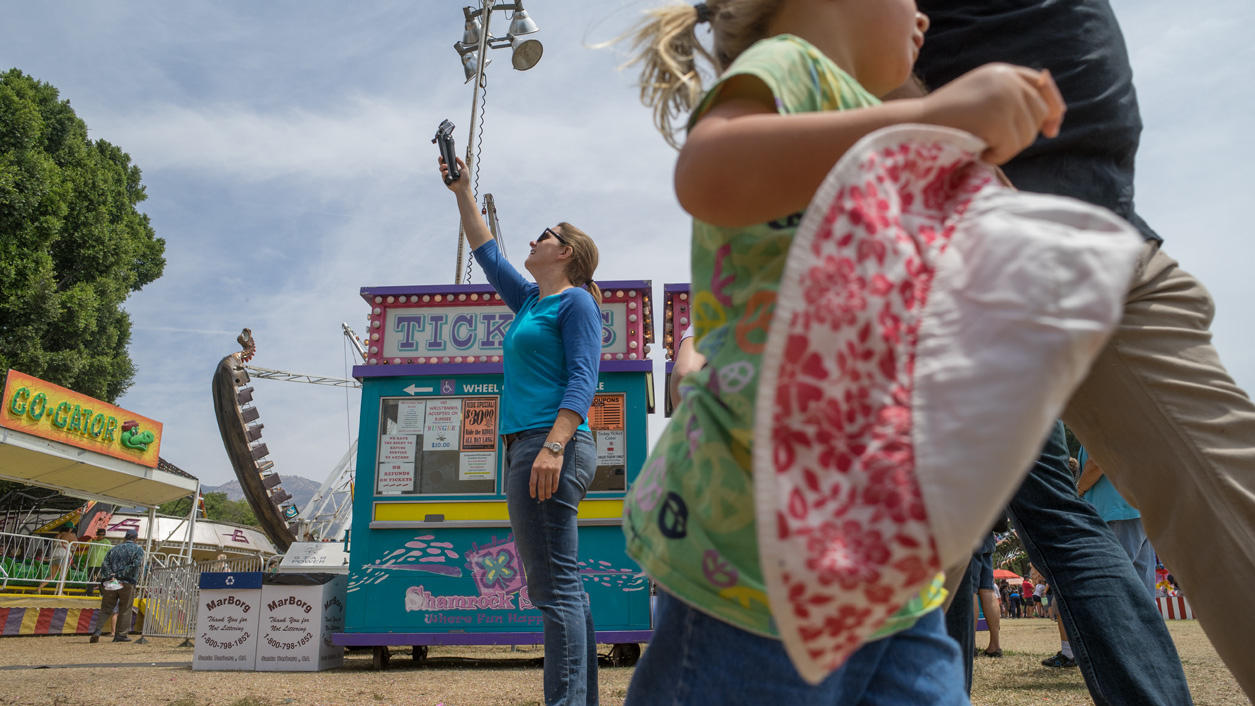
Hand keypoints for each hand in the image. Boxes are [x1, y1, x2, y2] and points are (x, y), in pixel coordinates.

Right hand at [438, 156, 471, 196]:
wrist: (464, 187)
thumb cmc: (465, 179)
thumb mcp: (465, 169)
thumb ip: (461, 162)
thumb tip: (456, 157)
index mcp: (453, 168)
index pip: (447, 162)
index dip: (444, 159)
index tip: (443, 155)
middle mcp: (449, 171)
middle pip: (442, 165)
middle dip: (440, 160)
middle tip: (441, 157)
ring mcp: (446, 176)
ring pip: (441, 169)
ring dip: (442, 166)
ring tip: (446, 165)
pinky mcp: (445, 180)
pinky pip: (442, 175)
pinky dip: (444, 173)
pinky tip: (447, 172)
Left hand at [530, 449, 562, 500]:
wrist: (553, 447)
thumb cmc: (543, 456)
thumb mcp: (535, 463)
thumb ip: (534, 473)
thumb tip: (531, 484)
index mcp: (534, 468)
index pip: (532, 482)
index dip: (532, 491)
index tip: (533, 496)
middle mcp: (542, 469)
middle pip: (541, 485)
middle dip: (541, 494)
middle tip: (542, 499)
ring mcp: (550, 470)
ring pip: (548, 484)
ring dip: (548, 492)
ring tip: (548, 497)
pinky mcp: (557, 470)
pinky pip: (555, 481)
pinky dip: (554, 487)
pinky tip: (553, 491)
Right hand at [918, 63, 1064, 164]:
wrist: (915, 126)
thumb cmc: (944, 121)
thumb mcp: (981, 99)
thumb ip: (1010, 100)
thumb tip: (1054, 120)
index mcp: (1002, 72)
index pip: (1041, 85)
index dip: (1052, 107)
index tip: (1052, 129)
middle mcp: (1007, 79)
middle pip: (1040, 112)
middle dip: (1022, 134)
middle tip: (993, 143)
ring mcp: (1004, 97)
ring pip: (1028, 133)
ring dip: (1006, 147)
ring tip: (980, 144)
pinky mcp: (999, 118)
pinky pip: (1012, 147)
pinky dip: (996, 156)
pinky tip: (977, 149)